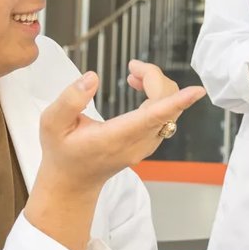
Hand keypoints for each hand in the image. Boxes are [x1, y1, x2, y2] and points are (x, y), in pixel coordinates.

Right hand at [37, 61, 204, 191]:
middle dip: (155, 78)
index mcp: (115, 138)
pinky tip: (139, 86)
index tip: (196, 91)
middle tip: (133, 66)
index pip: (153, 118)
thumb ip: (69, 100)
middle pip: (165, 106)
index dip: (176, 102)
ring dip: (157, 86)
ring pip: (169, 110)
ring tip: (133, 74)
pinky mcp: (149, 143)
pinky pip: (165, 116)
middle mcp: (137, 144)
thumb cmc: (62, 152)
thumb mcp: (51, 124)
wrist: (73, 182)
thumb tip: (92, 77)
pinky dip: (159, 96)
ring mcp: (146, 145)